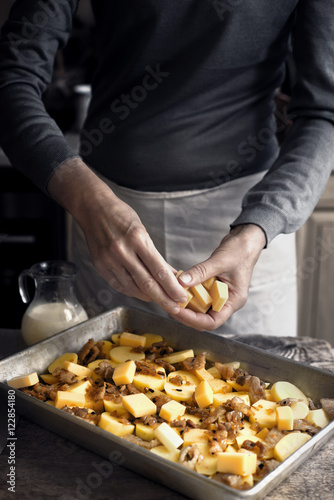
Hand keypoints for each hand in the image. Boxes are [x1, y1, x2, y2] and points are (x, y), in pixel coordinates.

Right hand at [48, 159, 187, 313]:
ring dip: (150, 297)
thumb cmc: (120, 216)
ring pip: (133, 288)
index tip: (182, 296)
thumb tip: (171, 274)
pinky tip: (143, 295)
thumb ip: (155, 255)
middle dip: (164, 299)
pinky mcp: (100, 266)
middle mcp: (122, 251)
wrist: (93, 208)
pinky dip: (133, 292)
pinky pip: (119, 285)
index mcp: (137, 239)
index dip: (172, 287)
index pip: (159, 270)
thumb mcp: (142, 231)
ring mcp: (109, 260)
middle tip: (176, 308)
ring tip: (162, 301)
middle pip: (147, 283)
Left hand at [170, 224, 265, 330]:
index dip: (194, 319)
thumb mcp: (219, 261)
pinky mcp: (214, 289)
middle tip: (171, 305)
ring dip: (186, 305)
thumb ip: (200, 272)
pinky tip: (179, 288)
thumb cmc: (240, 251)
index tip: (179, 311)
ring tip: (172, 297)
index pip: (213, 322)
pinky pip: (200, 297)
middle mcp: (227, 302)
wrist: (246, 240)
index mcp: (234, 301)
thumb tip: (181, 282)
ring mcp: (220, 296)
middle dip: (187, 315)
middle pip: (204, 319)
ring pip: (200, 309)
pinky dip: (189, 294)